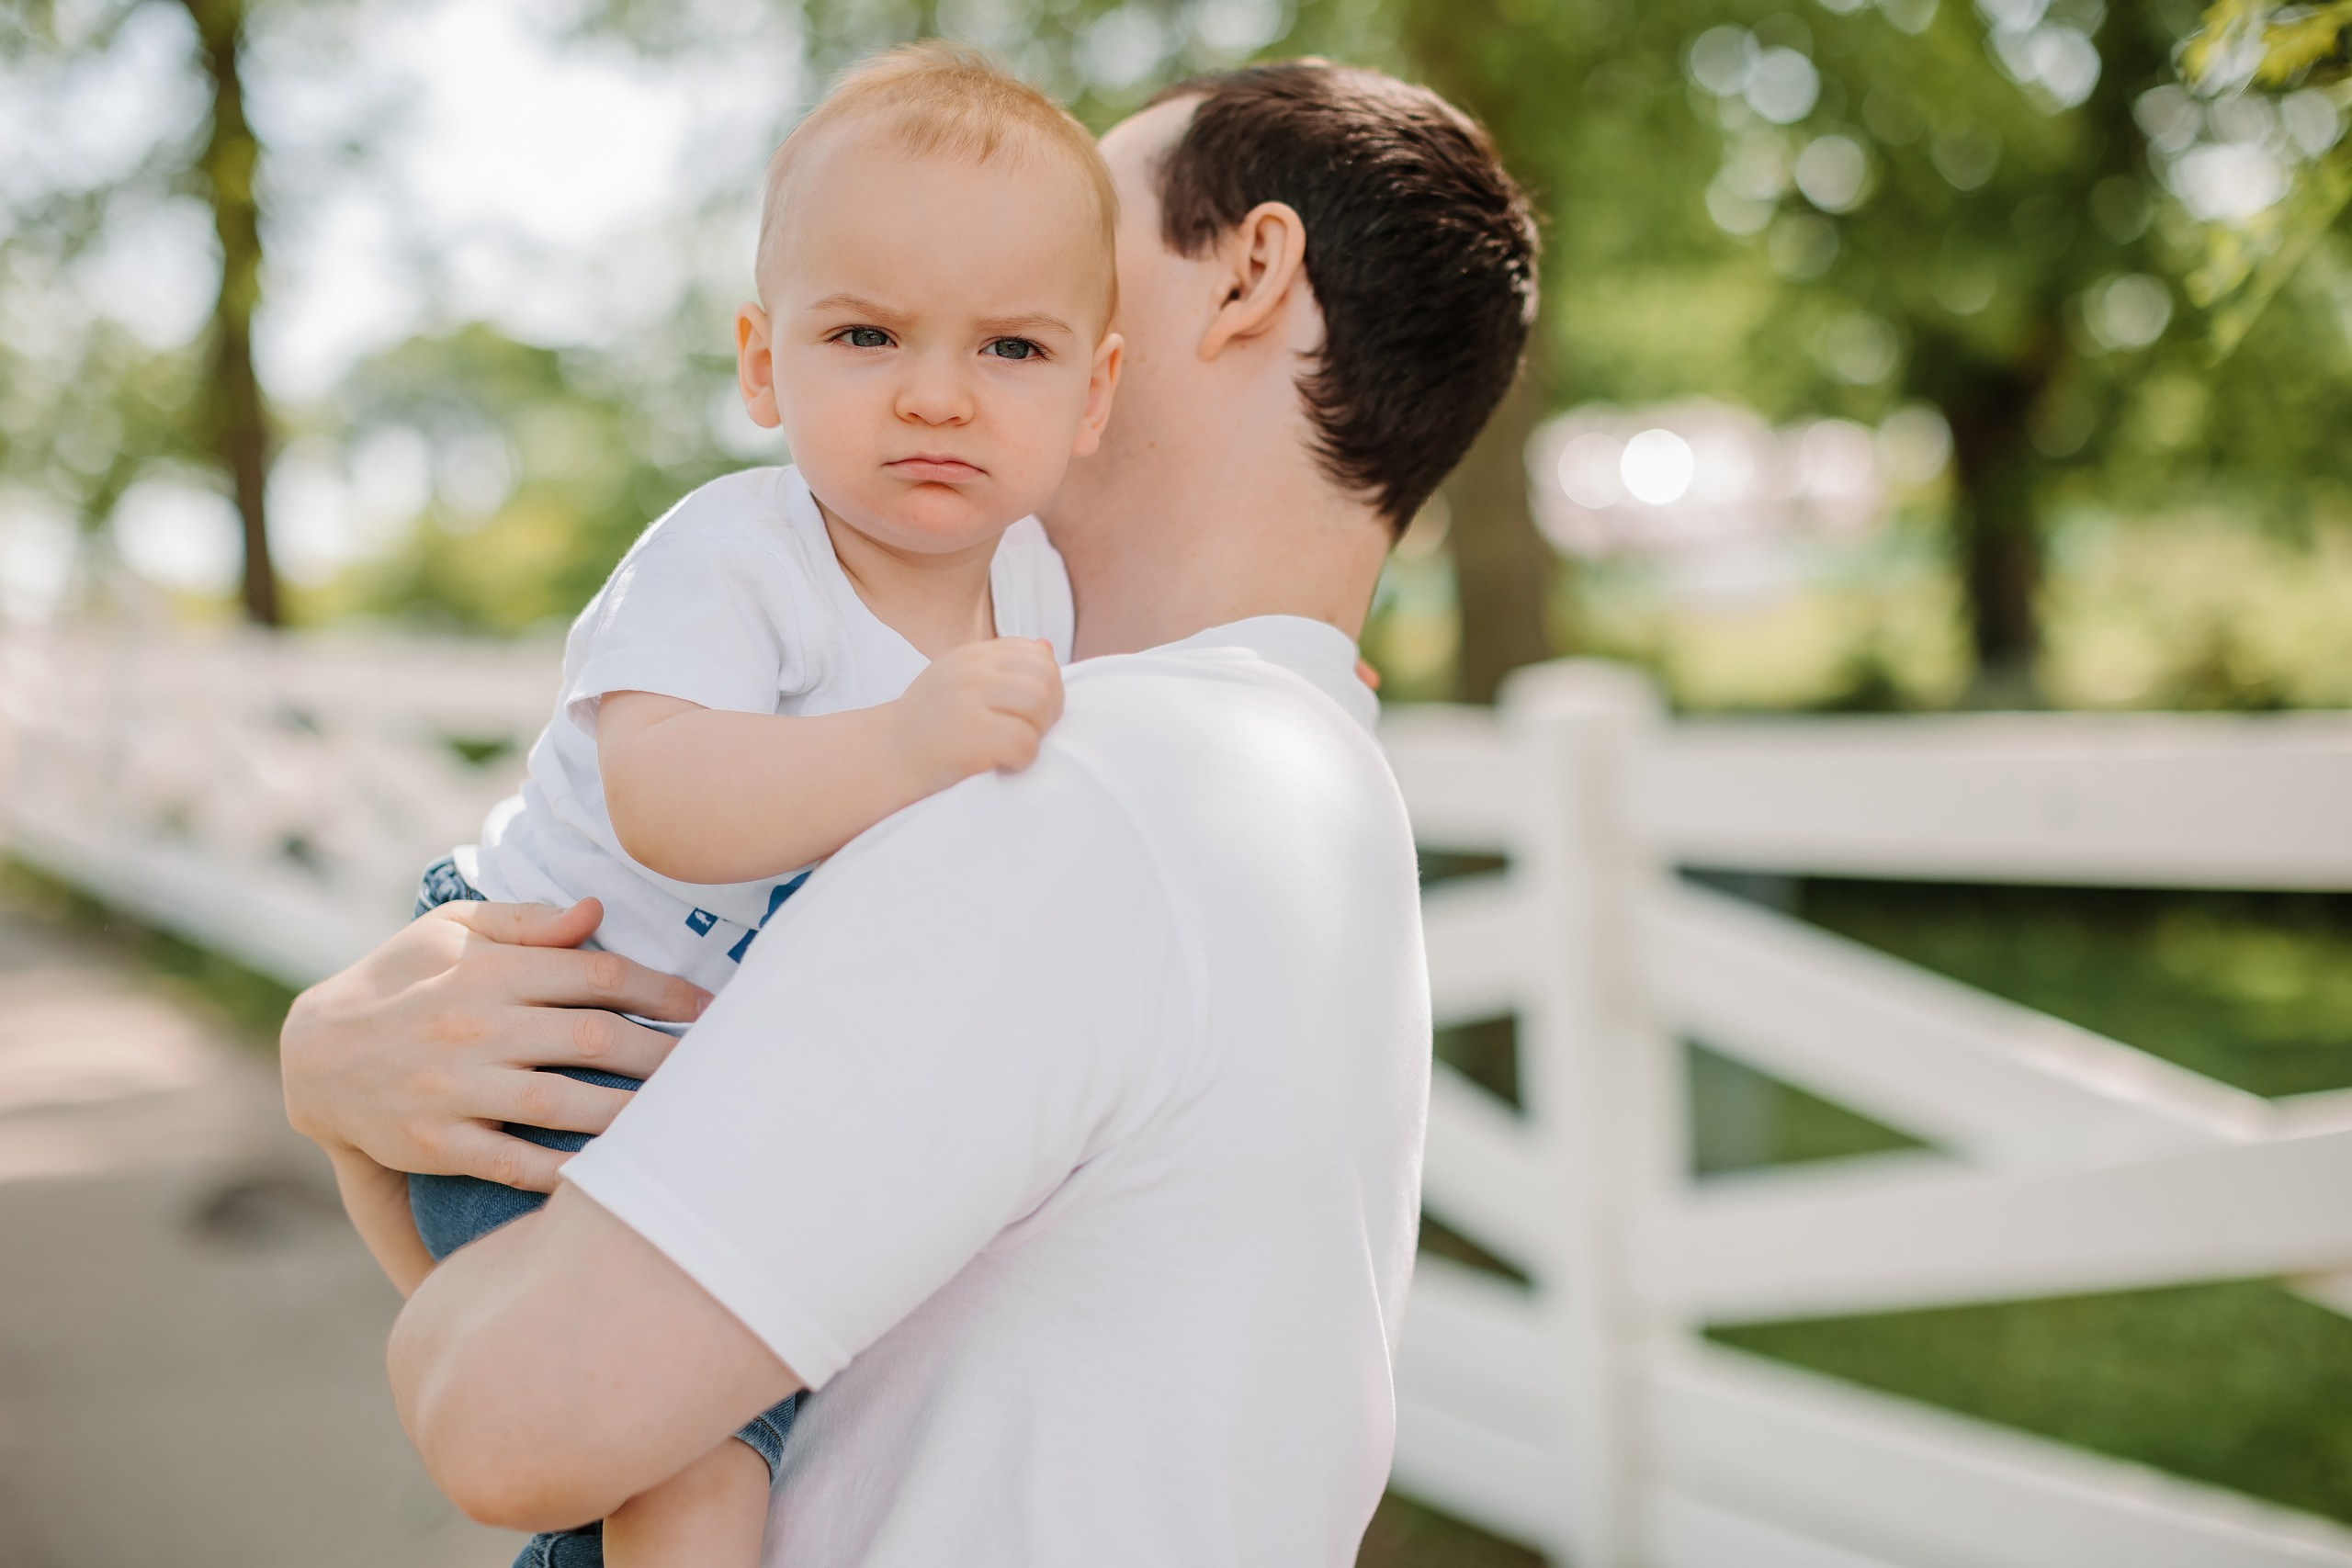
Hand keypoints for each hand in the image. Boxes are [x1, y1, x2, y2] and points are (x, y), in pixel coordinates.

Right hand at [280, 898, 709, 1192]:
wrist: (313, 1055)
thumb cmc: (399, 981)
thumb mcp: (449, 929)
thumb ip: (526, 921)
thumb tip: (595, 911)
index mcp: (487, 971)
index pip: (596, 975)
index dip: (663, 989)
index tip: (709, 1006)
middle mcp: (475, 1027)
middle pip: (595, 1039)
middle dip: (667, 1052)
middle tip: (721, 1063)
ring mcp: (455, 1089)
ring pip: (564, 1103)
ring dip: (633, 1111)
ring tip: (684, 1117)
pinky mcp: (438, 1142)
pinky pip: (516, 1162)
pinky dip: (567, 1172)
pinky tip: (615, 1173)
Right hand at [889, 637, 1064, 794]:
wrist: (880, 761)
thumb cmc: (926, 730)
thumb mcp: (959, 685)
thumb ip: (1000, 668)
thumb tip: (1047, 647)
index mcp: (971, 656)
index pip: (1035, 654)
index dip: (1045, 685)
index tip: (1025, 712)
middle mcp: (970, 671)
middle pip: (1045, 677)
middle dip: (1049, 710)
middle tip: (1026, 733)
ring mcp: (968, 700)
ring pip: (1040, 703)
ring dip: (1037, 733)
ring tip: (1013, 747)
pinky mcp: (970, 735)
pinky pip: (1025, 742)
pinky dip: (1022, 759)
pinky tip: (1001, 764)